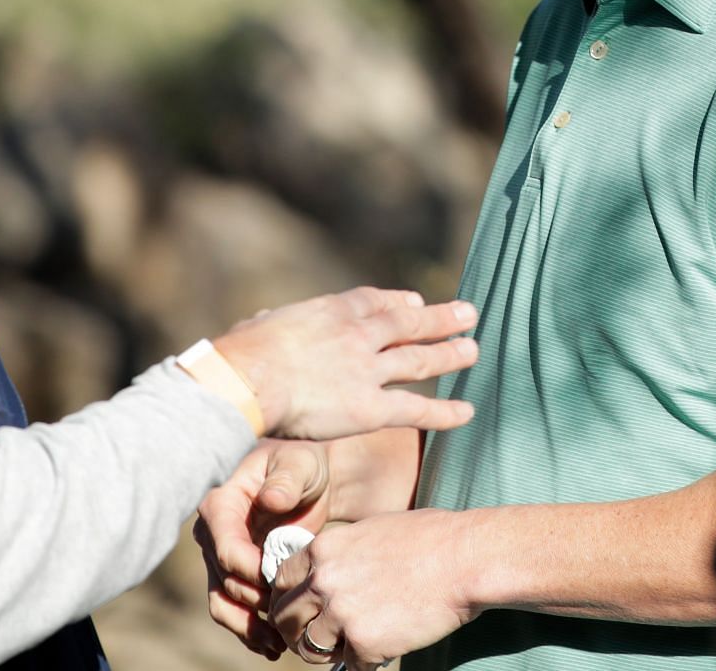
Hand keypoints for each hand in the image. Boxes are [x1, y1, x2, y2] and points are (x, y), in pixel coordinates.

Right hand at [194, 442, 333, 659]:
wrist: (313, 482)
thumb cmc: (304, 467)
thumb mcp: (300, 464)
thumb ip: (286, 481)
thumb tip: (270, 500)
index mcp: (220, 504)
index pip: (226, 549)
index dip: (251, 571)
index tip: (282, 580)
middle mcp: (212, 534)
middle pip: (225, 581)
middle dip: (257, 601)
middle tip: (292, 613)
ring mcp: (220, 558)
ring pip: (223, 604)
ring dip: (248, 628)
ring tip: (279, 644)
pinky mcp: (234, 576)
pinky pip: (234, 611)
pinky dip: (250, 632)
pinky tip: (274, 646)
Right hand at [214, 287, 477, 439]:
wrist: (249, 379)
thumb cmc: (241, 355)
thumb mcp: (260, 325)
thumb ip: (271, 323)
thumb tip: (260, 321)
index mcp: (331, 311)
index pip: (375, 301)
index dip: (399, 301)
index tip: (415, 302)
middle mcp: (358, 335)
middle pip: (408, 323)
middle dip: (440, 318)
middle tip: (468, 314)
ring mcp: (368, 370)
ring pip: (420, 361)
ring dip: (450, 355)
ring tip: (474, 351)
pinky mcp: (369, 408)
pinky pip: (415, 409)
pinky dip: (444, 412)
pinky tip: (466, 414)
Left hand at [270, 509, 479, 667]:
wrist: (464, 559)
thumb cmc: (429, 539)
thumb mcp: (370, 532)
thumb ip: (340, 555)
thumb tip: (325, 576)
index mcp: (322, 550)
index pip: (281, 581)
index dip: (289, 599)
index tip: (302, 609)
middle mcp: (323, 581)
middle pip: (285, 618)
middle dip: (297, 631)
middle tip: (320, 638)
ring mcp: (341, 614)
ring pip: (311, 648)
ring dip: (328, 651)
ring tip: (353, 645)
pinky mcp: (365, 643)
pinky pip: (351, 666)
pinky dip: (366, 662)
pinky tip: (387, 647)